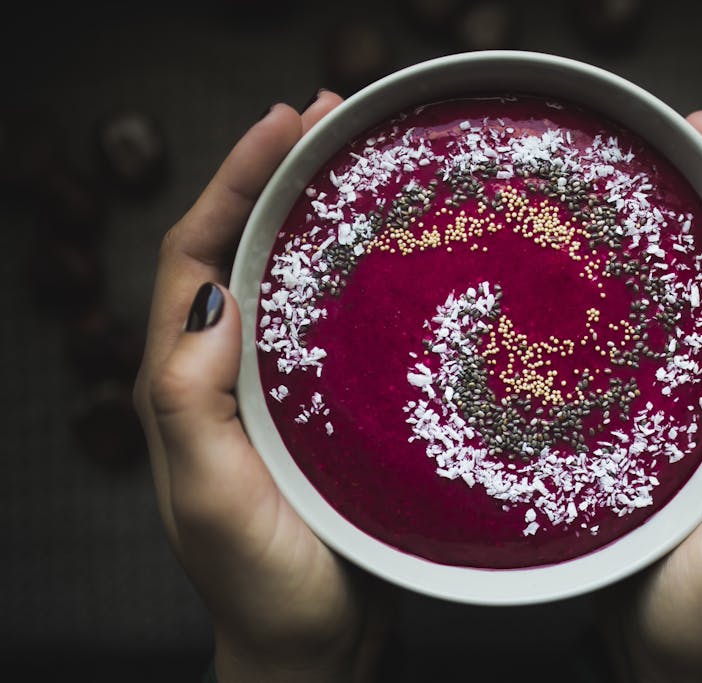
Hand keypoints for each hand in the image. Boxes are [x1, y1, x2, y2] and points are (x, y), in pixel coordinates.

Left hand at [133, 92, 390, 682]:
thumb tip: (210, 296)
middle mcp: (227, 370)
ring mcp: (277, 386)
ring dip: (316, 211)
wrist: (313, 644)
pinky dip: (354, 273)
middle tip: (333, 114)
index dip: (235, 181)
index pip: (196, 254)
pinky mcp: (325, 406)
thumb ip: (189, 401)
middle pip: (241, 246)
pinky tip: (395, 252)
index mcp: (187, 382)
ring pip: (288, 277)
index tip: (287, 124)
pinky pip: (332, 322)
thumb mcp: (211, 500)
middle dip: (277, 174)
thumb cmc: (262, 585)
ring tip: (362, 157)